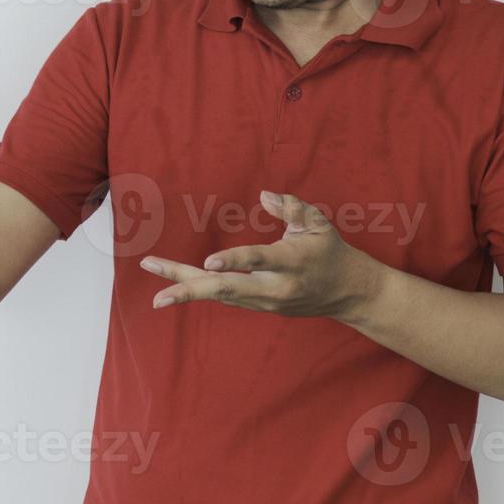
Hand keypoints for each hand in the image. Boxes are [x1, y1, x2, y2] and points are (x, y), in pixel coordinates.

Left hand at [139, 190, 383, 320]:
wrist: (348, 292)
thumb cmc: (329, 250)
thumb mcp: (317, 223)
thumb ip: (292, 207)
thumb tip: (264, 195)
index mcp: (292, 262)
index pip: (259, 260)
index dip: (234, 261)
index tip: (208, 260)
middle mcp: (276, 287)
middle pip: (227, 290)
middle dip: (190, 290)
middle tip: (157, 294)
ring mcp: (267, 302)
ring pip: (221, 296)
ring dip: (187, 290)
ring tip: (155, 284)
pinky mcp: (262, 308)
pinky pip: (228, 298)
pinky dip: (203, 290)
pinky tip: (178, 282)